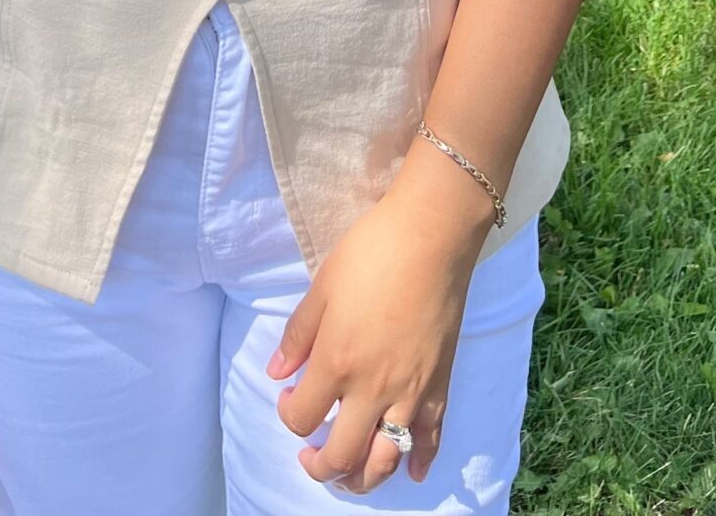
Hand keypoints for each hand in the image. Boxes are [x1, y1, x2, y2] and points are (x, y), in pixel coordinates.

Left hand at [267, 157, 491, 493]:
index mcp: (337, 362)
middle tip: (311, 455)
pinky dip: (419, 461)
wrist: (431, 236)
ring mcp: (409, 393)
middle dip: (320, 466)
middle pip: (342, 456)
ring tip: (349, 475)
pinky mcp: (438, 386)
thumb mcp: (322, 287)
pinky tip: (410, 472)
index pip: (302, 416)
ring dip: (362, 479)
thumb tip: (277, 371)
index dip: (287, 414)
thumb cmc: (371, 252)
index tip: (287, 396)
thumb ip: (298, 334)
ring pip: (384, 461)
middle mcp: (372, 389)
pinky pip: (430, 439)